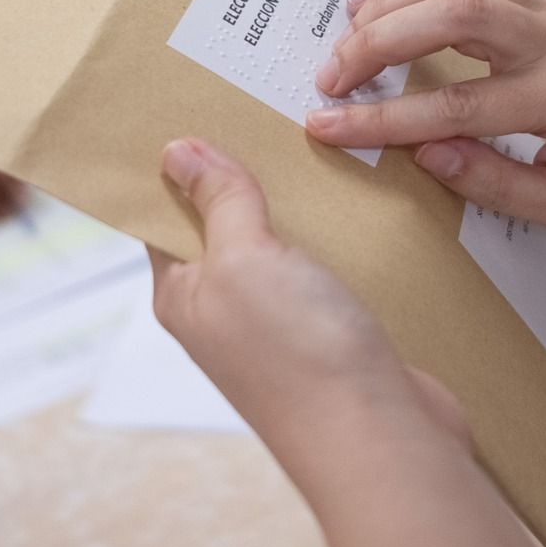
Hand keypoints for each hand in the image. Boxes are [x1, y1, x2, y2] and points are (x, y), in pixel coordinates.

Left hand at [152, 139, 468, 475]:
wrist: (381, 442)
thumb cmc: (299, 357)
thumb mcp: (244, 259)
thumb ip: (219, 203)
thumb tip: (176, 152)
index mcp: (185, 295)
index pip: (164, 217)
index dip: (177, 163)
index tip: (194, 104)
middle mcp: (227, 312)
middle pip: (226, 227)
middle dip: (245, 174)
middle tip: (264, 107)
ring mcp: (283, 325)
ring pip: (282, 247)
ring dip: (298, 204)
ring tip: (317, 139)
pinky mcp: (336, 332)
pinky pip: (329, 269)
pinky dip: (339, 235)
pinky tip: (360, 200)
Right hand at [303, 0, 545, 232]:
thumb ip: (495, 184)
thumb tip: (425, 152)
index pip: (458, 105)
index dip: (385, 118)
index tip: (329, 126)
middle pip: (455, 16)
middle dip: (379, 41)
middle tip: (330, 77)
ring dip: (392, 0)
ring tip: (343, 35)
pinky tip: (375, 3)